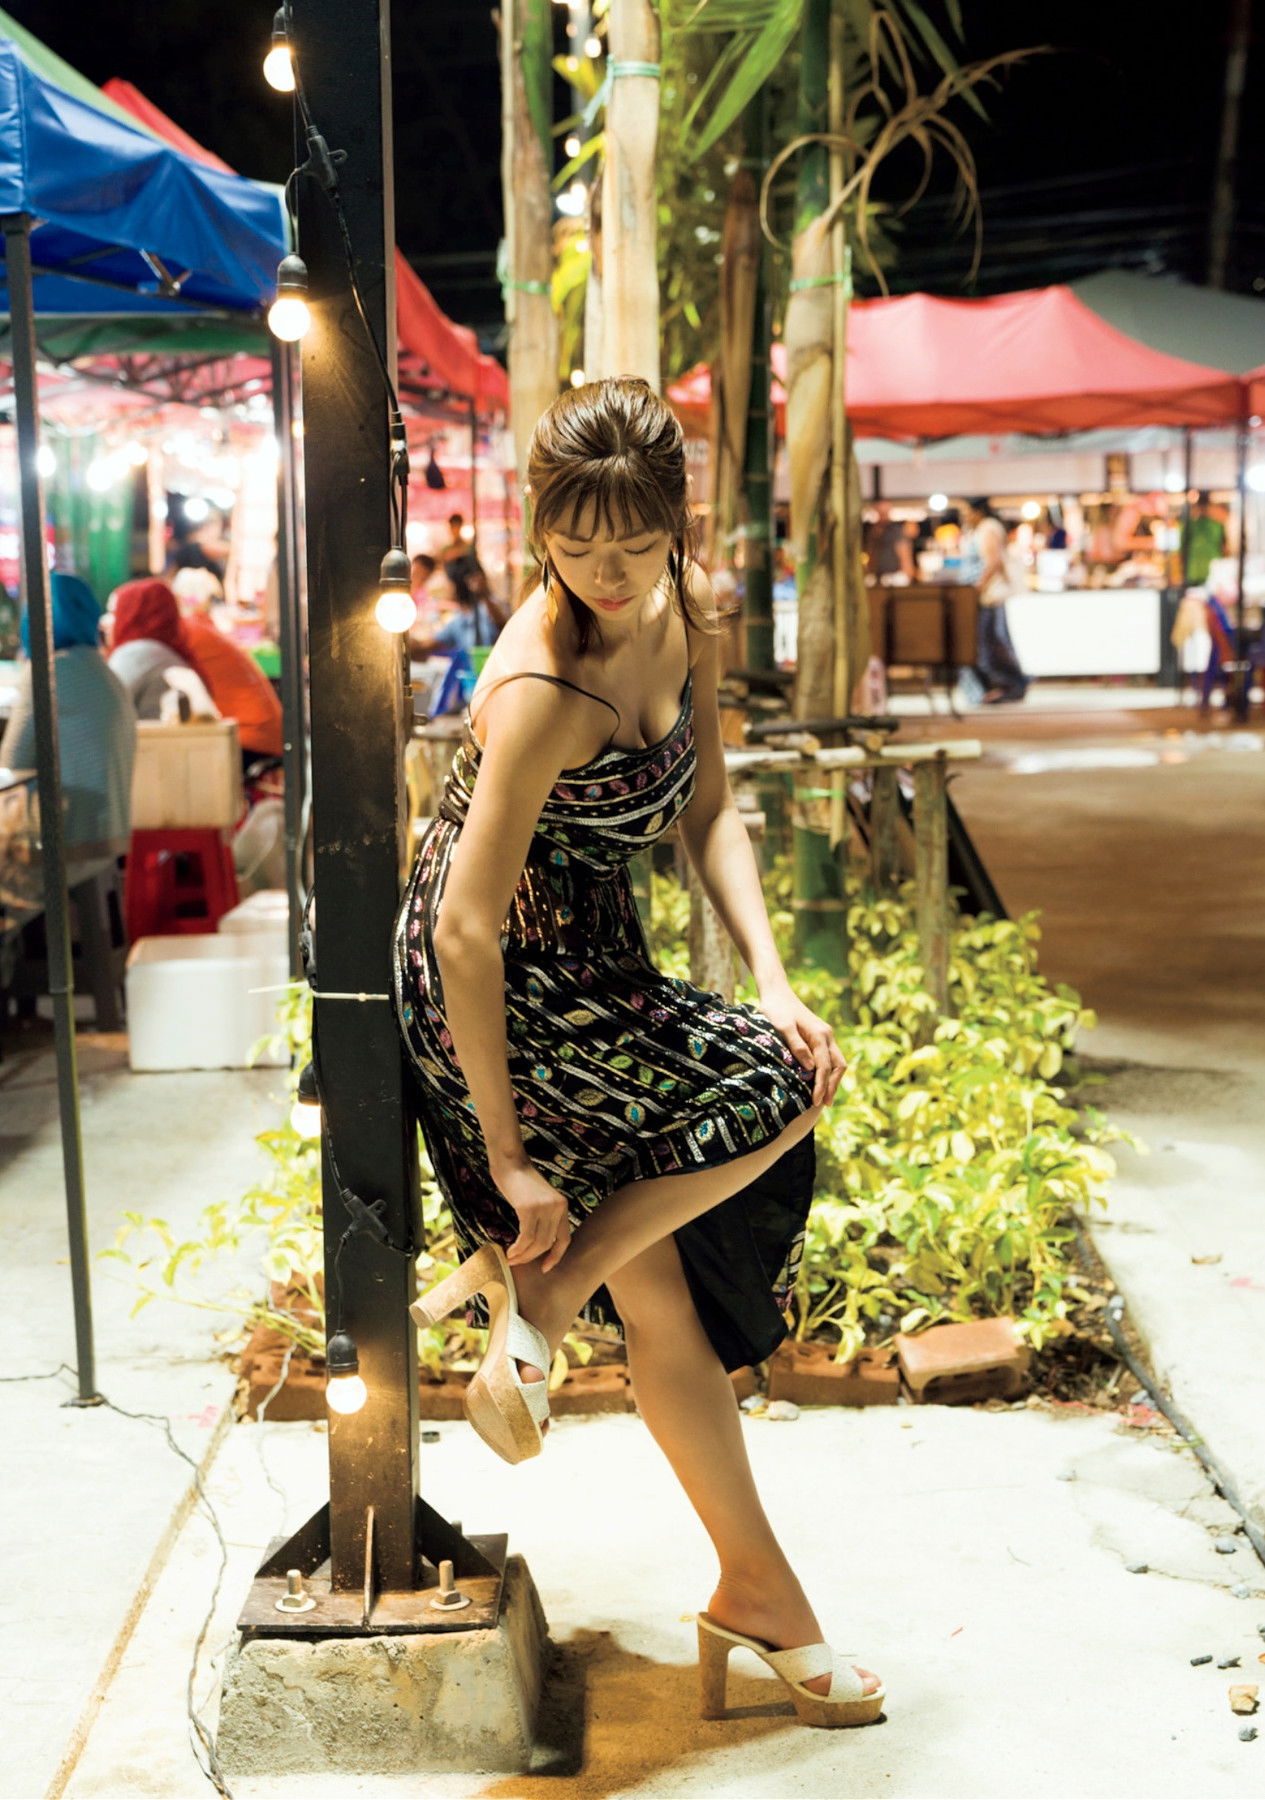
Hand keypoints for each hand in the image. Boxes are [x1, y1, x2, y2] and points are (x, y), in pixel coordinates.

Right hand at [493, 1160, 572, 1269]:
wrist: (510, 1162)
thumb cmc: (520, 1181)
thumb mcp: (538, 1199)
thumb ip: (542, 1217)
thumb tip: (536, 1243)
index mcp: (562, 1206)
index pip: (564, 1239)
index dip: (556, 1256)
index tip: (545, 1268)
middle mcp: (557, 1207)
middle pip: (548, 1243)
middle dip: (532, 1257)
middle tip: (517, 1262)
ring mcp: (544, 1208)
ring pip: (537, 1243)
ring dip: (523, 1255)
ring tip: (511, 1259)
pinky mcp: (529, 1208)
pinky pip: (526, 1237)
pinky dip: (518, 1248)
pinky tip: (509, 1251)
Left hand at [757, 983, 845, 1106]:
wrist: (777, 993)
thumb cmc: (776, 1010)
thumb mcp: (783, 1027)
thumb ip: (796, 1046)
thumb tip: (810, 1068)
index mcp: (820, 1034)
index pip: (824, 1066)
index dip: (822, 1085)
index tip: (816, 1102)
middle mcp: (827, 1035)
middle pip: (838, 1065)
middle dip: (832, 1086)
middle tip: (825, 1105)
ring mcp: (826, 1035)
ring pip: (837, 1062)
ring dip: (833, 1080)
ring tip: (825, 1099)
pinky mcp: (820, 1036)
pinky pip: (830, 1057)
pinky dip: (829, 1072)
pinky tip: (821, 1083)